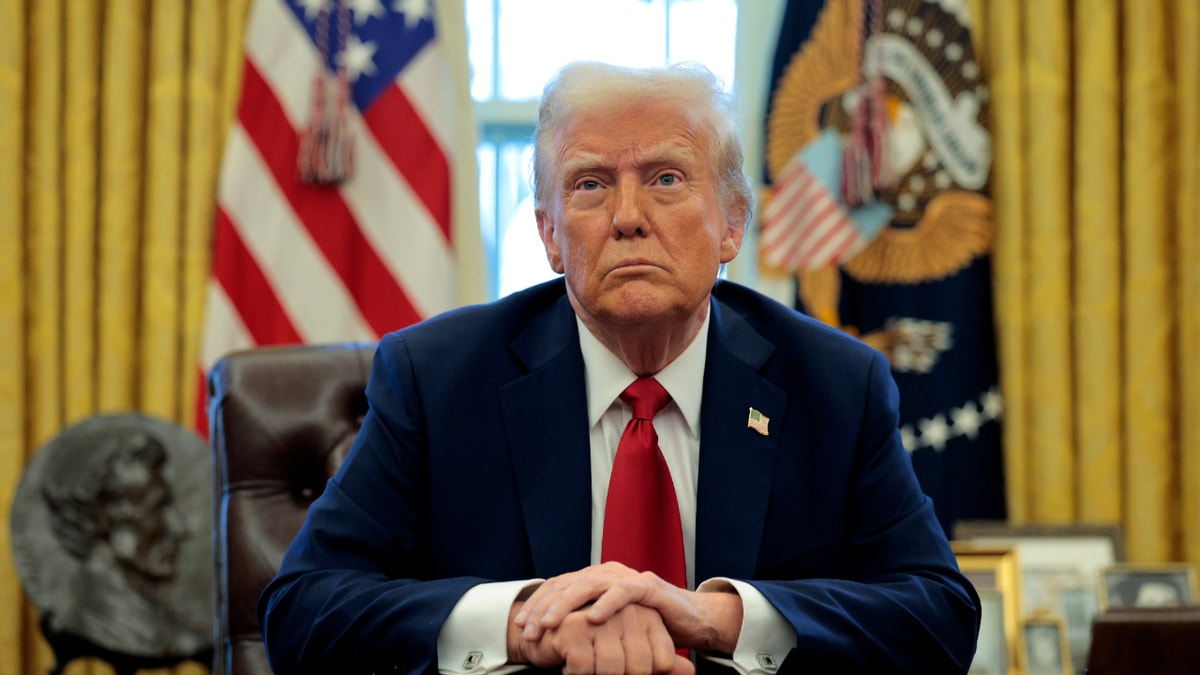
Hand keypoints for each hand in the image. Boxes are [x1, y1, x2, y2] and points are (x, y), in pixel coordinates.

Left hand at [514, 562, 741, 652]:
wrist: (689, 620)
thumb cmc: (646, 625)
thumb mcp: (609, 625)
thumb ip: (585, 624)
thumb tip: (553, 638)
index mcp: (595, 580)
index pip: (559, 587)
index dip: (537, 604)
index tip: (520, 625)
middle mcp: (608, 574)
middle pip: (568, 585)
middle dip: (544, 608)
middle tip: (528, 629)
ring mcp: (627, 578)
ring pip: (589, 585)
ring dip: (566, 605)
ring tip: (549, 623)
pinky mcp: (648, 588)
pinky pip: (623, 593)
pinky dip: (607, 604)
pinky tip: (592, 618)